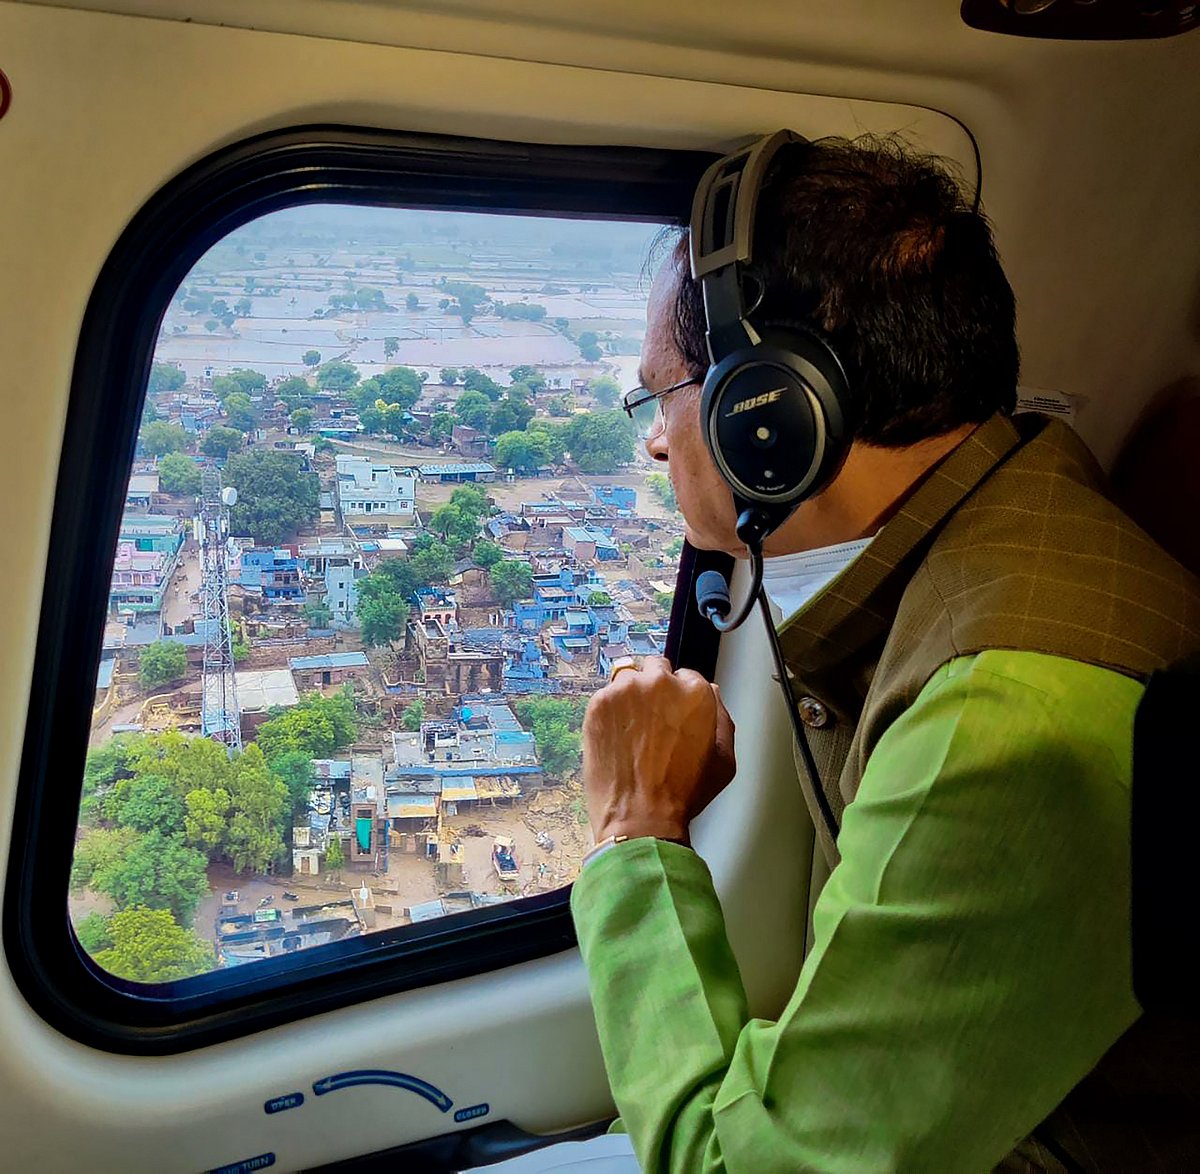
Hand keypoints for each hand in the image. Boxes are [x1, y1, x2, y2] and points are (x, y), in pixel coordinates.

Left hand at [582, 656, 735, 845]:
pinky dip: (610, 712)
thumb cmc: (683, 794)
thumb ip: (722, 718)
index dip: (680, 697)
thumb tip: (711, 694)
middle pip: (656, 668)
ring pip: (627, 679)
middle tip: (651, 719)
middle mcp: (660, 683)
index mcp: (695, 692)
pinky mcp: (599, 703)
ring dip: (630, 696)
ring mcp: (626, 690)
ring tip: (631, 730)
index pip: (687, 676)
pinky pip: (605, 696)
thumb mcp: (724, 760)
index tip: (673, 714)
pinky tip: (616, 738)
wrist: (640, 816)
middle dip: (654, 687)